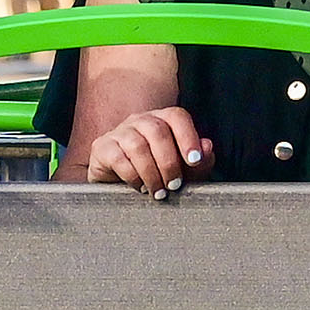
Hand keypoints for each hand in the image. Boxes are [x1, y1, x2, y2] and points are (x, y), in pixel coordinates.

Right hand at [78, 106, 211, 195]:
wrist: (120, 187)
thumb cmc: (157, 176)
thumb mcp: (183, 172)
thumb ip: (200, 162)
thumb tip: (207, 147)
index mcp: (162, 120)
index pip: (177, 117)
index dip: (188, 137)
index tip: (195, 161)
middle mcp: (140, 121)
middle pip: (157, 130)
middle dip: (169, 161)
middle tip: (174, 185)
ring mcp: (119, 132)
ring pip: (137, 145)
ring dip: (151, 172)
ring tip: (159, 192)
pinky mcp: (101, 147)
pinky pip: (118, 158)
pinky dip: (132, 176)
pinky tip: (139, 188)